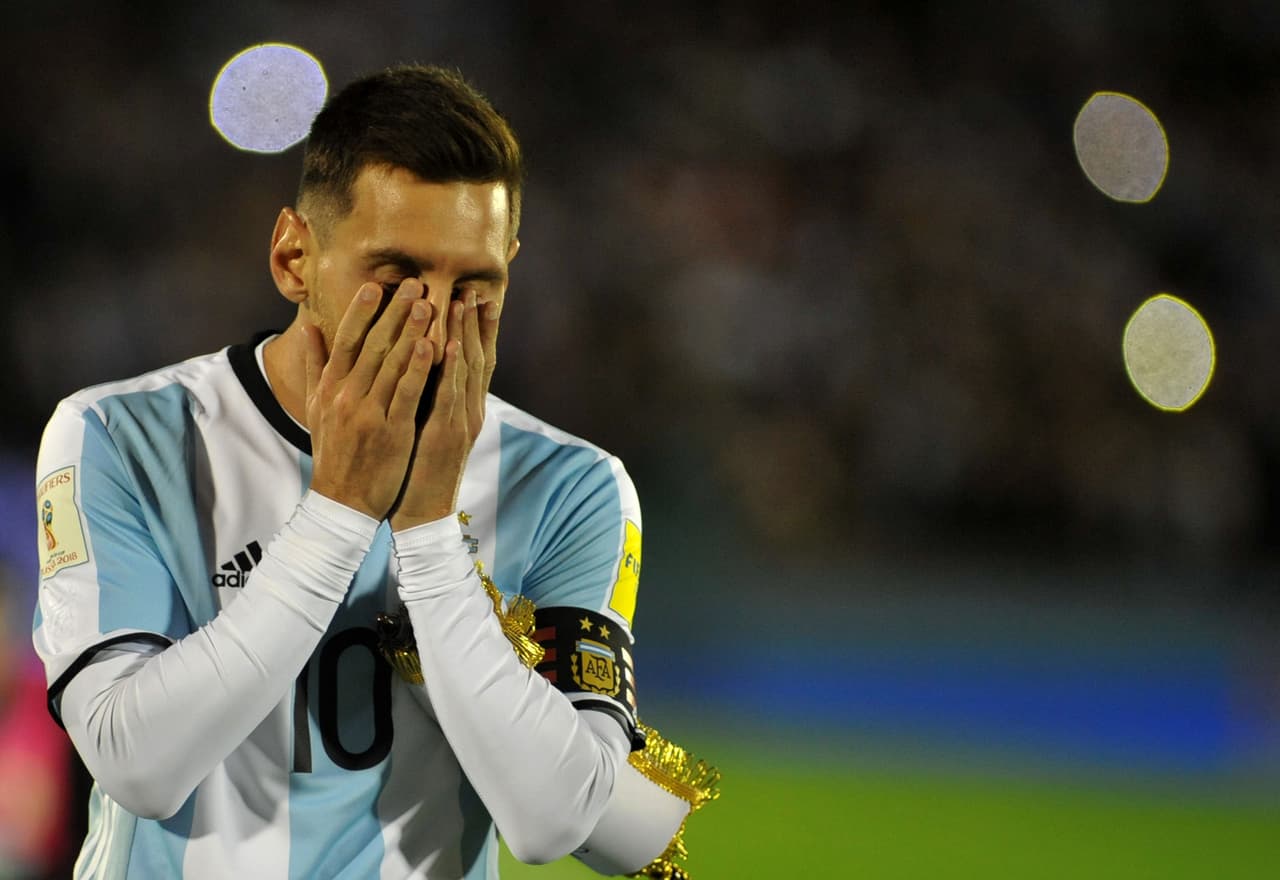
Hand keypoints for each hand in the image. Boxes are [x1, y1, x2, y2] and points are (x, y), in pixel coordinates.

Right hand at [304, 279, 434, 519]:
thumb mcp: (317, 408)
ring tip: (429, 304)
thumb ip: (316, 366)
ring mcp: (369, 413)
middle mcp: (347, 396)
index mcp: (331, 388)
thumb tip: (308, 328)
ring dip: (411, 331)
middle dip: (394, 312)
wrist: (342, 501)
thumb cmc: (334, 452)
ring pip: (392, 364)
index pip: (345, 340)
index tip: (377, 285)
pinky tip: (433, 346)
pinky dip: (419, 368)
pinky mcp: (392, 431)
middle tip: (414, 283)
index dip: (361, 311)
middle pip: (373, 345)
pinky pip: (407, 394)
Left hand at [389, 288, 498, 529]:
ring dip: (467, 334)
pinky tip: (452, 344)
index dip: (476, 329)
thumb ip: (425, 395)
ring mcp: (460, 422)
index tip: (475, 297)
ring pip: (467, 371)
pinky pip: (450, 396)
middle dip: (476, 324)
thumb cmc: (416, 469)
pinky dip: (453, 369)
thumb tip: (418, 366)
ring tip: (466, 303)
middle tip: (475, 289)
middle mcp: (467, 411)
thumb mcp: (423, 426)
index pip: (473, 361)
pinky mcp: (446, 436)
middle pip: (476, 359)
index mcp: (461, 408)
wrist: (420, 513)